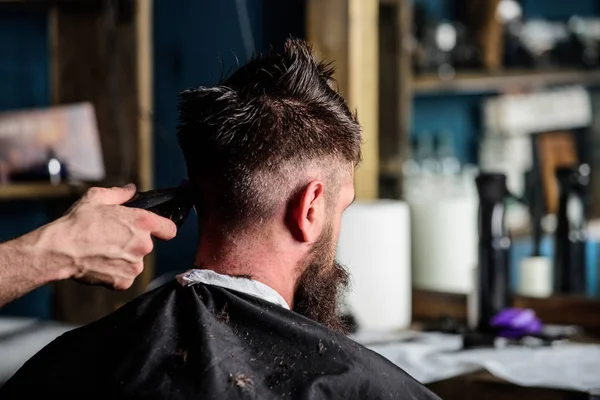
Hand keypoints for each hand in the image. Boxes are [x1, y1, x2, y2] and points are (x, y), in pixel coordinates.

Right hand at [34, 184, 176, 289]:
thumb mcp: (97, 198)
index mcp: (142, 222)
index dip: (163, 229)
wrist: (59, 250)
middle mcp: (143, 245)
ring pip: (135, 262)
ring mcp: (135, 265)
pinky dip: (115, 273)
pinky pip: (125, 277)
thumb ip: (120, 193)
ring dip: (125, 258)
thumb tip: (131, 190)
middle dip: (134, 242)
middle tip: (112, 239)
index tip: (156, 230)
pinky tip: (101, 263)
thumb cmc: (77, 223)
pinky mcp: (124, 281)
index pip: (169, 229)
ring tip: (103, 251)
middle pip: (147, 245)